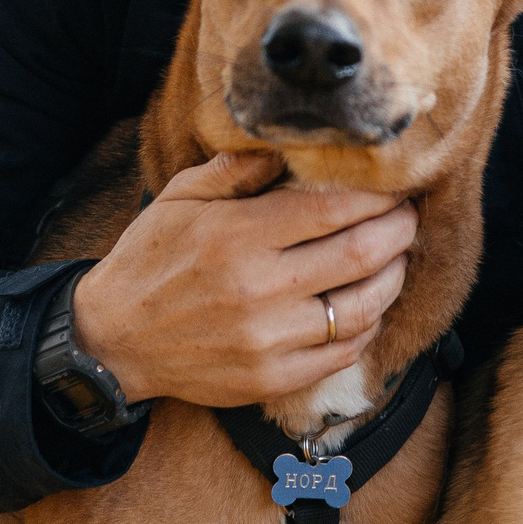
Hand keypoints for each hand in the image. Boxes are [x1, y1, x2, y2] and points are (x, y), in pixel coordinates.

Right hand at [69, 150, 416, 406]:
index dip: (378, 197)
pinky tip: (367, 305)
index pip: (333, 209)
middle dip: (400, 231)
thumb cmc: (149, 259)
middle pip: (361, 254)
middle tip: (409, 217)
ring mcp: (268, 339)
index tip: (396, 187)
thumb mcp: (181, 197)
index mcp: (237, 234)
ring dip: (393, 278)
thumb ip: (238, 167)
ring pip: (363, 307)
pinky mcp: (272, 378)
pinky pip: (342, 352)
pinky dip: (367, 325)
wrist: (113, 341)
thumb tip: (290, 145)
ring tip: (397, 258)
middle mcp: (258, 288)